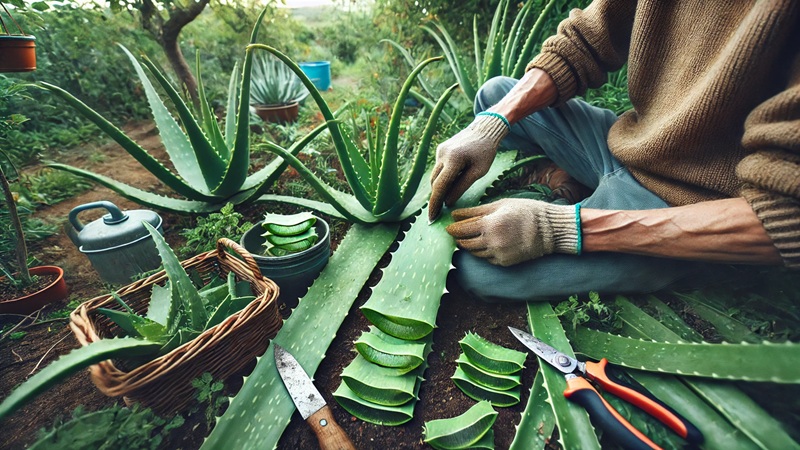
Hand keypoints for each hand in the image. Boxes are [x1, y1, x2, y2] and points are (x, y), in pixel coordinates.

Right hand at [428, 114, 509, 220]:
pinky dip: (442, 178)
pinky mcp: (440, 149)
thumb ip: (462, 187)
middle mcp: (442, 155)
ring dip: (439, 188)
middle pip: (434, 182)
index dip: (435, 204)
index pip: (440, 187)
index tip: (432, 217)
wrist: (484, 129)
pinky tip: (450, 184)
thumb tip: (448, 202)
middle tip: (437, 214)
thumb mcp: (478, 172)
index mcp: (453, 160)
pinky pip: (438, 168)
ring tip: (445, 200)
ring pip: (434, 176)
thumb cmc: (486, 151)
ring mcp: (440, 151)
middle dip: (435, 198)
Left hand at [446, 198, 580, 265]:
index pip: (461, 230)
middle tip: (458, 231)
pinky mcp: (504, 262)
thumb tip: (455, 214)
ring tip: (472, 236)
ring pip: (474, 252)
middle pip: (464, 243)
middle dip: (459, 237)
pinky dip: (483, 251)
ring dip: (469, 245)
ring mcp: (498, 254)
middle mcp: (492, 241)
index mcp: (490, 224)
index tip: (449, 226)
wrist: (550, 230)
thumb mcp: (500, 205)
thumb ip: (475, 211)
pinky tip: (487, 243)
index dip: (452, 228)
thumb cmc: (526, 211)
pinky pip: (486, 258)